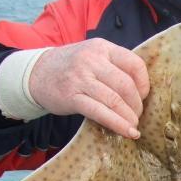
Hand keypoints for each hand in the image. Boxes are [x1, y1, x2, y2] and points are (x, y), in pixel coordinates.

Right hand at [28, 39, 149, 137]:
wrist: (36, 73)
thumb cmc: (72, 67)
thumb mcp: (93, 55)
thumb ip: (114, 66)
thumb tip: (142, 90)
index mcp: (103, 48)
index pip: (134, 64)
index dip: (144, 84)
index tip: (144, 97)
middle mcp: (92, 60)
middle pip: (126, 85)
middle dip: (137, 105)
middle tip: (138, 116)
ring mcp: (81, 78)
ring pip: (114, 100)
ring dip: (129, 117)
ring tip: (133, 127)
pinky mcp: (72, 97)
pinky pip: (100, 112)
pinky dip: (117, 124)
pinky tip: (127, 132)